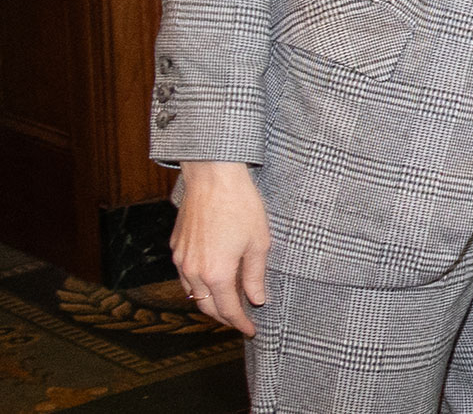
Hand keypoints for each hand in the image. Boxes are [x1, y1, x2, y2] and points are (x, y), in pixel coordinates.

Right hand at [172, 161, 270, 335]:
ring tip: (227, 304)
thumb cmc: (241, 206)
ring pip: (192, 293)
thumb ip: (255, 275)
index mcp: (217, 274)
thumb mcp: (259, 242)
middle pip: (207, 307)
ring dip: (209, 303)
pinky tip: (210, 280)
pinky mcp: (176, 247)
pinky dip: (197, 285)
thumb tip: (256, 299)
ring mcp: (181, 260)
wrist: (213, 178)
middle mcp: (194, 272)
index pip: (228, 310)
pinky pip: (185, 276)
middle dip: (224, 318)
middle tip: (240, 321)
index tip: (251, 331)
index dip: (240, 323)